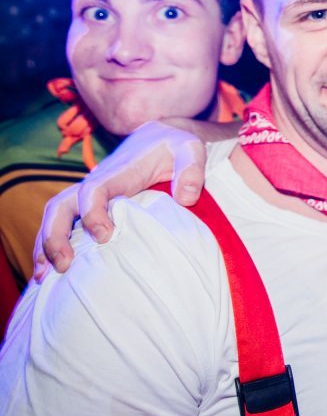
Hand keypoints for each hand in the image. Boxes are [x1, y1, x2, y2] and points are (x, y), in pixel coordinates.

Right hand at [32, 121, 207, 279]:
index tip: (103, 236)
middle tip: (63, 265)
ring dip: (46, 245)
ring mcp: (90, 196)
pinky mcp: (91, 206)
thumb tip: (186, 198)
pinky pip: (64, 224)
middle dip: (55, 235)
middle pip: (61, 206)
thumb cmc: (175, 146)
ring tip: (45, 277)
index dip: (92, 212)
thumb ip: (192, 169)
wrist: (159, 138)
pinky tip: (51, 271)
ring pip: (56, 217)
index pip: (94, 190)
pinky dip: (52, 245)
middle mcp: (96, 184)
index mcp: (119, 172)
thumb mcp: (190, 150)